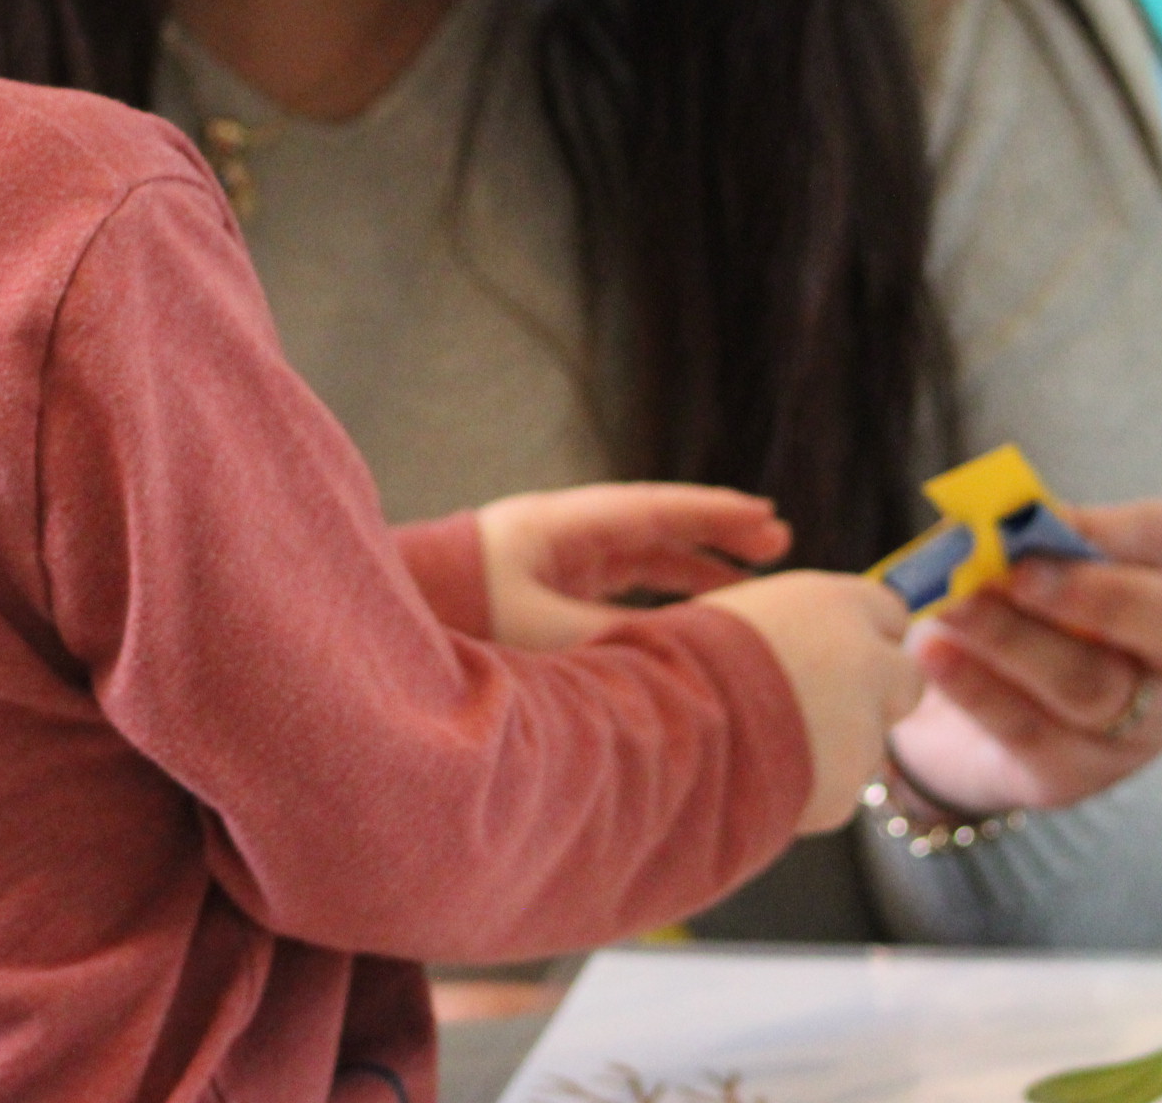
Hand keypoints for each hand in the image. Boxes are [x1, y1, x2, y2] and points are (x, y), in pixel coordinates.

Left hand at [475, 483, 791, 650]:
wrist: (383, 627)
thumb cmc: (451, 620)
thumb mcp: (536, 631)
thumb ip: (608, 639)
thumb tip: (676, 652)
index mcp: (556, 527)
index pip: (650, 510)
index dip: (712, 514)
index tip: (766, 517)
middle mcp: (558, 537)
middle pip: (652, 527)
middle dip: (715, 536)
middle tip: (778, 544)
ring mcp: (551, 564)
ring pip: (639, 559)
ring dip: (693, 570)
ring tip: (751, 590)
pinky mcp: (541, 595)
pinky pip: (617, 587)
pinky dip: (658, 598)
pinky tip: (690, 620)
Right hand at [694, 571, 922, 834]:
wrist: (670, 725)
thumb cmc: (682, 658)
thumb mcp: (737, 613)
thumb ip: (787, 624)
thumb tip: (792, 637)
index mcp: (838, 603)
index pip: (890, 612)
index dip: (866, 637)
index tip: (844, 654)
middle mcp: (867, 662)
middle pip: (905, 682)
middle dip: (875, 699)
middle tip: (823, 711)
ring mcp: (864, 730)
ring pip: (868, 744)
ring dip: (836, 750)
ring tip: (768, 748)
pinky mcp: (847, 789)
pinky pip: (838, 792)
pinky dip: (811, 792)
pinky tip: (763, 780)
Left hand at [883, 499, 1161, 818]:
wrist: (978, 698)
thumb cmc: (1027, 600)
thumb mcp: (1040, 555)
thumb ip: (1032, 535)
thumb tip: (1000, 519)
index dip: (1115, 529)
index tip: (1048, 514)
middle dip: (1095, 595)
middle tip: (1017, 572)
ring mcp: (1142, 728)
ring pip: (1093, 686)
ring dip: (1014, 639)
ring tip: (952, 604)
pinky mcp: (1076, 775)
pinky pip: (1031, 732)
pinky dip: (975, 687)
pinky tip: (931, 650)